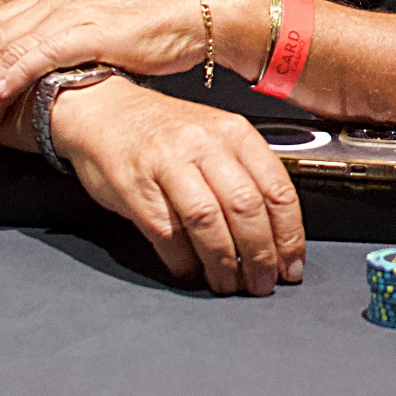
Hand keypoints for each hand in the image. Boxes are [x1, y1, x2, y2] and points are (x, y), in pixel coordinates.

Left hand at [0, 0, 260, 137]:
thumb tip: (56, 70)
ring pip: (2, 51)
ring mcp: (66, 16)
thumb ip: (75, 41)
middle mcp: (55, 1)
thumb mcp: (104, 29)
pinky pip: (28, 61)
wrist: (195, 14)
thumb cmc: (159, 27)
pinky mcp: (80, 35)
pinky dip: (4, 84)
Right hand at [51, 77, 303, 295]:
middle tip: (263, 284)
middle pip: (246, 208)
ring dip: (223, 264)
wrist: (103, 110)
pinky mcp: (135, 187)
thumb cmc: (165, 130)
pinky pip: (168, 234)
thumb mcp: (216, 136)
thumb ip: (246, 173)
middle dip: (260, 256)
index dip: (289, 235)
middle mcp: (204, 144)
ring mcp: (168, 164)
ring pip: (208, 223)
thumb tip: (276, 235)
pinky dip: (184, 262)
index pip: (277, 189)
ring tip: (229, 286)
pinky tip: (192, 272)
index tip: (291, 266)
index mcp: (234, 132)